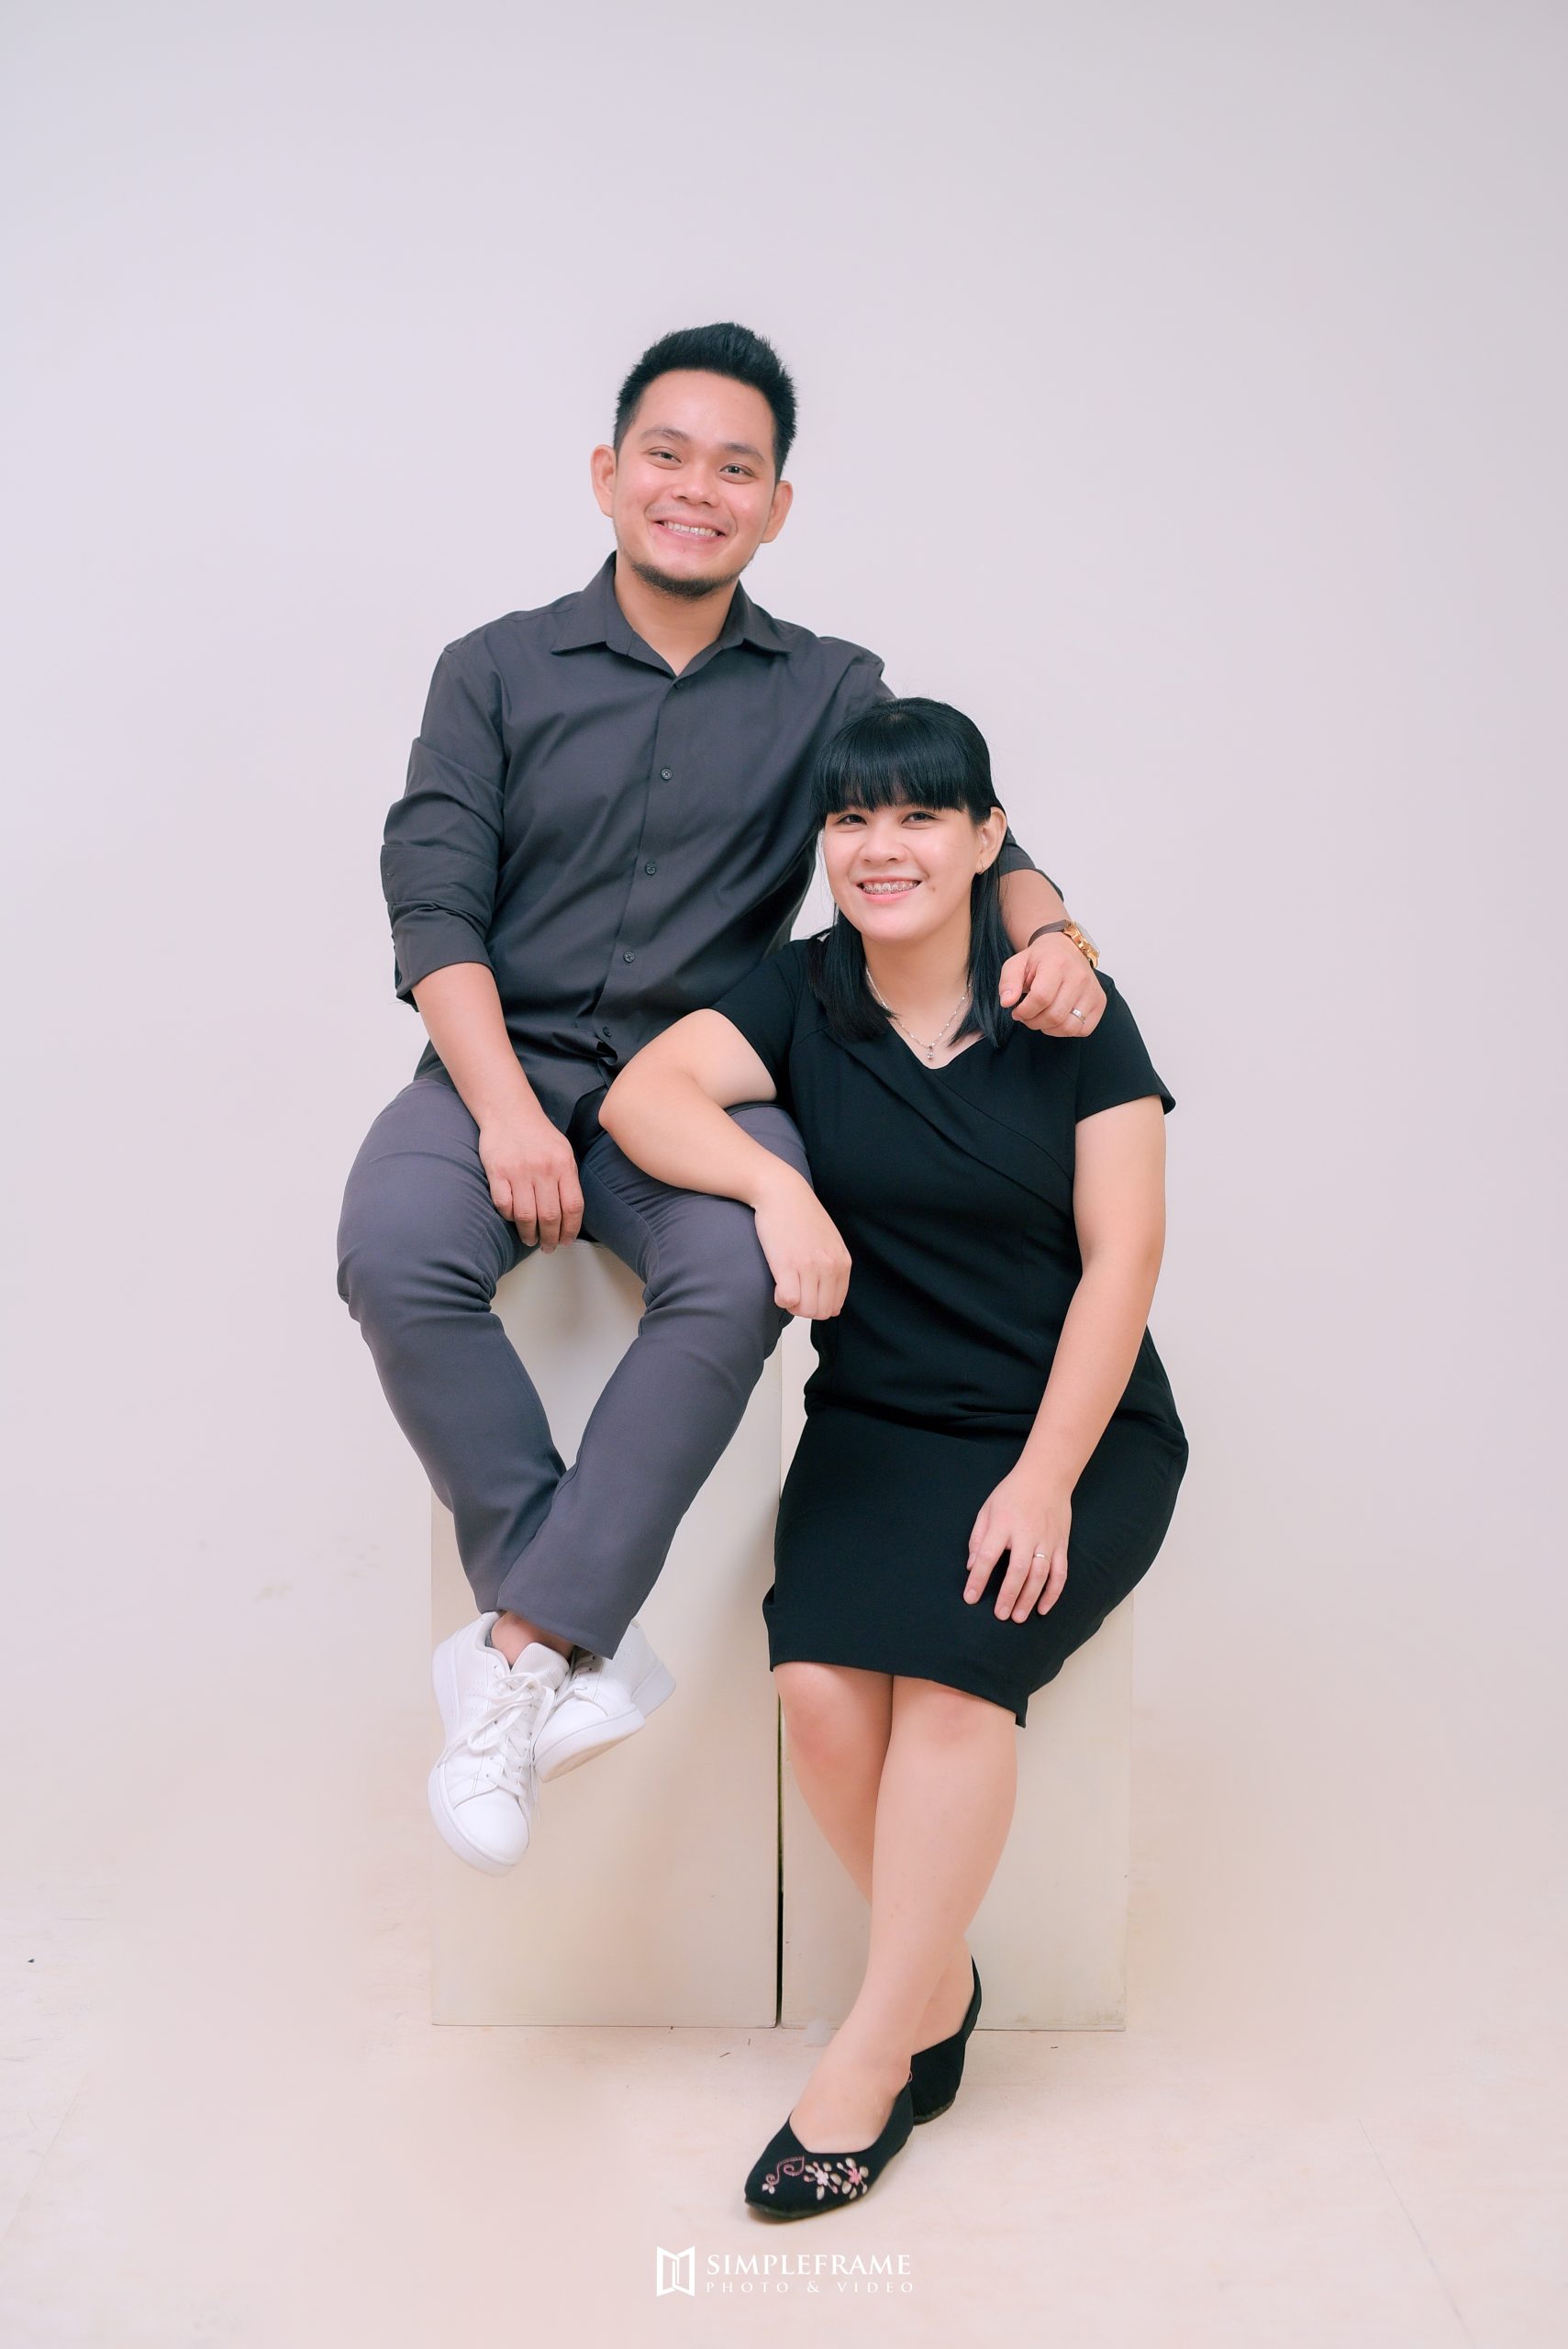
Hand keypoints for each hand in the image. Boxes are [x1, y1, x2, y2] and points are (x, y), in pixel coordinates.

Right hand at [478, 1107, 582, 1249]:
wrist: (509, 1112)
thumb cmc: (538, 1134)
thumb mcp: (563, 1152)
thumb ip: (567, 1179)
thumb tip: (570, 1214)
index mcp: (563, 1165)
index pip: (572, 1206)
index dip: (570, 1229)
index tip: (567, 1240)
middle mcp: (543, 1169)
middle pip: (550, 1216)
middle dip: (551, 1238)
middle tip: (549, 1247)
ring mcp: (519, 1171)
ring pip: (526, 1215)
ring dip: (529, 1234)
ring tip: (531, 1240)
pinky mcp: (497, 1172)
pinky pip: (504, 1205)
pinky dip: (508, 1217)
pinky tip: (513, 1220)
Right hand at [752, 1172, 851, 1316]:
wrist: (781, 1191)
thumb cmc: (801, 1215)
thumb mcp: (830, 1242)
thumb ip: (835, 1271)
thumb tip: (835, 1308)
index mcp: (842, 1262)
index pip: (835, 1305)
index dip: (816, 1304)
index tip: (804, 1291)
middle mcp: (830, 1266)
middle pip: (821, 1312)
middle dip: (805, 1308)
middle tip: (792, 1291)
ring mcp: (809, 1266)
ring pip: (805, 1310)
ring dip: (792, 1305)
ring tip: (784, 1286)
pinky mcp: (787, 1264)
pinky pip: (788, 1300)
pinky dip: (781, 1299)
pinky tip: (777, 1285)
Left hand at [964, 1472, 1070, 1619]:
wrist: (1047, 1476)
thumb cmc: (1012, 1493)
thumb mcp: (987, 1509)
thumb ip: (978, 1537)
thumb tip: (972, 1566)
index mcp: (1003, 1524)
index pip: (987, 1556)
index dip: (978, 1579)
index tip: (971, 1598)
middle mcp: (1026, 1534)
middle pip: (1017, 1570)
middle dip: (1008, 1594)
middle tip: (1000, 1615)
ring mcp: (1047, 1541)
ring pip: (1040, 1575)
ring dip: (1029, 1598)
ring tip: (1018, 1617)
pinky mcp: (1062, 1545)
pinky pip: (1060, 1573)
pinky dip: (1053, 1593)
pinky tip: (1043, 1608)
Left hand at [998, 934, 1105, 1037]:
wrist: (1065, 949)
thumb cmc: (1040, 959)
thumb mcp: (1017, 964)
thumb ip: (1008, 982)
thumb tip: (1007, 1002)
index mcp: (1057, 964)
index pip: (1041, 998)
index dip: (1024, 1011)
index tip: (1017, 1011)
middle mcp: (1079, 977)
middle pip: (1055, 1015)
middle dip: (1034, 1022)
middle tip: (1026, 1016)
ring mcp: (1092, 990)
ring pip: (1069, 1027)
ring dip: (1049, 1029)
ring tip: (1040, 1018)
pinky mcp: (1100, 1001)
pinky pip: (1083, 1029)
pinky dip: (1066, 1031)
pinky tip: (1057, 1019)